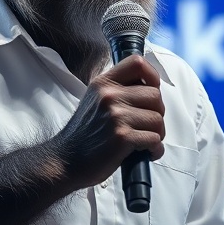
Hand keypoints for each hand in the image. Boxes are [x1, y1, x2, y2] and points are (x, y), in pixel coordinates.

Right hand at [52, 55, 165, 188]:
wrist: (65, 161)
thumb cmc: (84, 134)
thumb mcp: (95, 100)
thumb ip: (118, 90)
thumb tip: (150, 87)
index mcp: (104, 83)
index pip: (137, 63)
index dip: (153, 76)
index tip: (152, 91)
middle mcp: (109, 95)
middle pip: (155, 95)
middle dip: (157, 113)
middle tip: (147, 126)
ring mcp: (115, 115)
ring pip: (157, 119)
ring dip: (157, 133)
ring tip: (145, 141)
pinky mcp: (122, 137)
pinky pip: (154, 138)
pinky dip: (155, 149)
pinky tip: (145, 152)